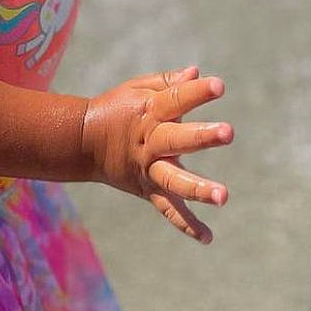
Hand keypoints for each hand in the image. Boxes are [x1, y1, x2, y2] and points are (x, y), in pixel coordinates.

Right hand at [82, 66, 231, 242]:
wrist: (82, 142)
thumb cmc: (117, 109)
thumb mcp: (138, 88)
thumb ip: (168, 82)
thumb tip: (196, 73)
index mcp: (148, 112)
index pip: (176, 99)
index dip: (197, 92)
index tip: (219, 85)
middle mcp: (149, 142)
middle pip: (177, 140)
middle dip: (201, 136)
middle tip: (228, 132)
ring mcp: (148, 169)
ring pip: (173, 181)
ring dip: (198, 188)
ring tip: (224, 196)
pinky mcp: (147, 190)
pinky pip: (168, 210)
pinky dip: (186, 225)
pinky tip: (209, 237)